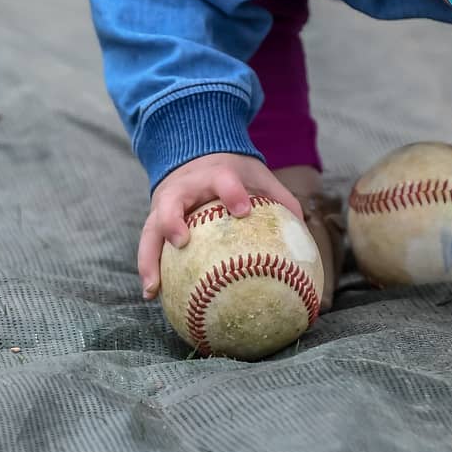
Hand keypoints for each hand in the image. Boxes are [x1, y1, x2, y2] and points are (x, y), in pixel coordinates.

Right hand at [138, 153, 302, 298]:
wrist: (196, 156)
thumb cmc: (233, 174)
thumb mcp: (257, 176)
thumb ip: (281, 199)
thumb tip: (304, 231)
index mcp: (214, 175)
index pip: (223, 180)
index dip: (231, 193)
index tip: (242, 210)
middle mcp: (183, 188)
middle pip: (171, 202)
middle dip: (173, 220)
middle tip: (182, 242)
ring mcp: (163, 204)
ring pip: (149, 229)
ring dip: (148, 257)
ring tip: (154, 288)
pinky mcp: (153, 219)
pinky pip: (147, 245)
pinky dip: (147, 268)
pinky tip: (152, 295)